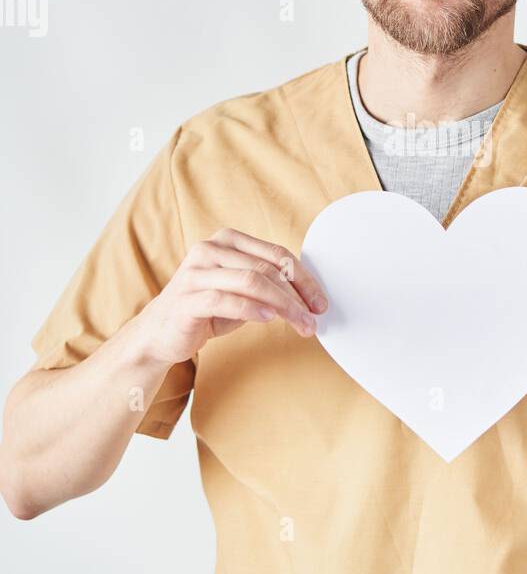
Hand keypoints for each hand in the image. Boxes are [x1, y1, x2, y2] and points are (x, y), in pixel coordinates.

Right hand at [135, 227, 328, 366]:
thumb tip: (308, 297)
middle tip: (313, 318)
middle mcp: (210, 249)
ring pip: (251, 281)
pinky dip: (252, 309)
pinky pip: (226, 299)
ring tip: (300, 324)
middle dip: (297, 295)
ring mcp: (196, 272)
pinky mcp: (187, 297)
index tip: (320, 301)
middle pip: (267, 268)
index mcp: (227, 241)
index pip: (276, 254)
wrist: (159, 333)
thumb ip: (267, 285)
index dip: (303, 278)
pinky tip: (269, 318)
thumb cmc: (204, 309)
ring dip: (283, 305)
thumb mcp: (240, 292)